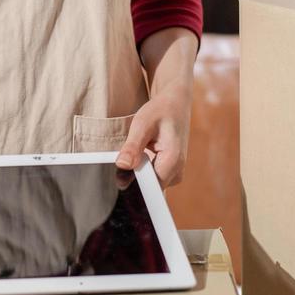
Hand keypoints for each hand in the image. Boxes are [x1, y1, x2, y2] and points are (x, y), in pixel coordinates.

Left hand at [115, 73, 193, 188]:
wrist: (175, 104)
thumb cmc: (160, 111)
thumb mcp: (142, 124)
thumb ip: (132, 147)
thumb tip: (122, 166)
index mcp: (173, 161)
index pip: (150, 188)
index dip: (131, 185)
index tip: (117, 178)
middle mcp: (177, 172)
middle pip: (149, 189)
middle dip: (132, 180)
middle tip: (121, 163)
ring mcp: (174, 174)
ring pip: (149, 186)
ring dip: (136, 176)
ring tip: (130, 157)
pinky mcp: (169, 172)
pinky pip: (152, 180)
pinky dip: (141, 172)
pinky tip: (135, 159)